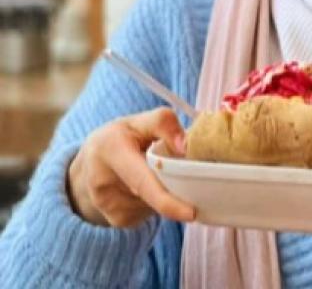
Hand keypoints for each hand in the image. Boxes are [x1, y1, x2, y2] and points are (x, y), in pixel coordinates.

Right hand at [67, 107, 194, 227]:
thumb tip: (186, 147)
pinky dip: (158, 200)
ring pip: (155, 204)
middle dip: (177, 192)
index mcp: (111, 149)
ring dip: (167, 191)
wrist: (90, 160)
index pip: (142, 180)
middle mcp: (102, 181)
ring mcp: (107, 205)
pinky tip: (148, 186)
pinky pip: (150, 211)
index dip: (166, 200)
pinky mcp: (116, 218)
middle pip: (152, 195)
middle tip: (192, 185)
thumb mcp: (141, 120)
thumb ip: (164, 124)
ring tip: (157, 171)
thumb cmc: (123, 136)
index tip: (190, 213)